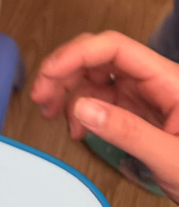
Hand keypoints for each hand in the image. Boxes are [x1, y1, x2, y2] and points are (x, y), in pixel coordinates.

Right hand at [31, 31, 178, 202]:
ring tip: (50, 113)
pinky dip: (81, 110)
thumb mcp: (173, 159)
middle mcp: (154, 81)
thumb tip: (83, 108)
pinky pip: (101, 100)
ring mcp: (145, 95)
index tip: (50, 73)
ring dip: (68, 91)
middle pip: (99, 57)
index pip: (115, 48)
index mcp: (169, 80)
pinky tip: (75, 129)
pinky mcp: (139, 112)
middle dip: (65, 71)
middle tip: (41, 95)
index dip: (77, 54)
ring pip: (95, 77)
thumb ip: (128, 132)